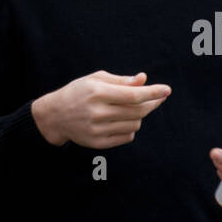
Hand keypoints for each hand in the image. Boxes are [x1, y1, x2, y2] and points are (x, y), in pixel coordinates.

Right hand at [32, 71, 170, 148]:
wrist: (55, 115)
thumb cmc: (78, 92)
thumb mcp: (96, 79)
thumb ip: (121, 80)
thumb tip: (144, 80)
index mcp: (98, 92)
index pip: (133, 95)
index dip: (153, 93)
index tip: (167, 90)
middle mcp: (98, 112)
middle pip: (137, 111)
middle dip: (151, 104)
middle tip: (157, 98)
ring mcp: (98, 129)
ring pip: (134, 125)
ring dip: (139, 117)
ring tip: (130, 109)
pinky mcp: (98, 143)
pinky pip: (126, 137)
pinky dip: (130, 129)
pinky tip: (122, 121)